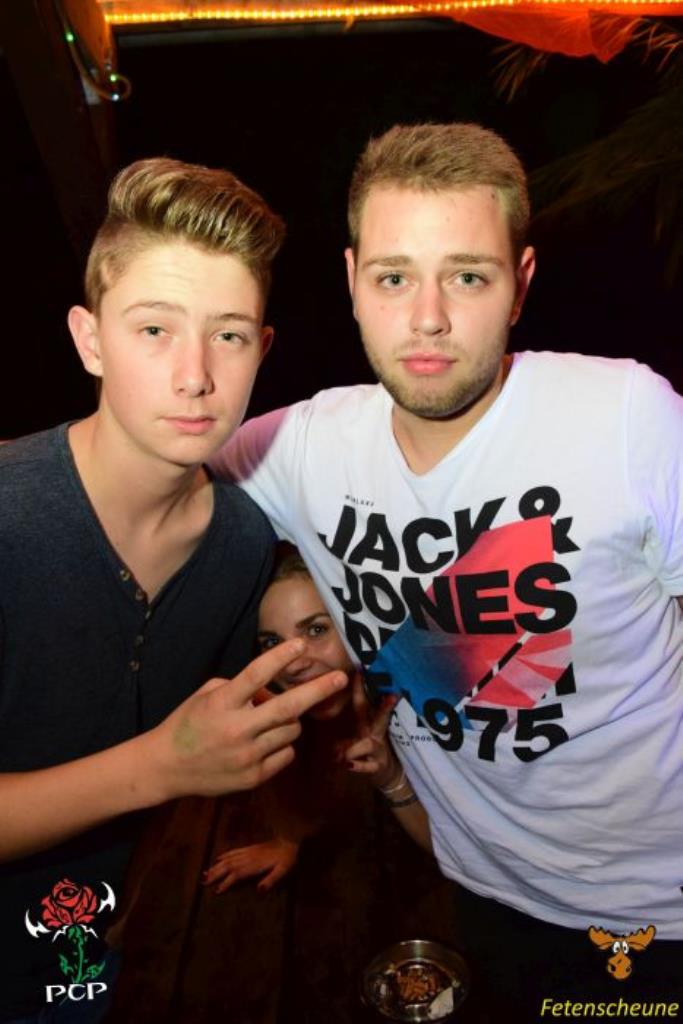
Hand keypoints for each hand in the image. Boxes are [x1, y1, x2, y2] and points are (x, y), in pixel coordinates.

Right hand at [147, 639, 347, 799]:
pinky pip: (286, 753)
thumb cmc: (188, 723)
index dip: (280, 657)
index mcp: (222, 704)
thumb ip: (239, 688)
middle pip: (288, 707)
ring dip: (289, 720)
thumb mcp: (206, 695)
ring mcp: (248, 756)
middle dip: (318, 690)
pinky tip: (264, 742)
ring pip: (292, 730)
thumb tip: (271, 690)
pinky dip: (281, 744)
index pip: (256, 675)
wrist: (167, 767)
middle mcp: (237, 729)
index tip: (301, 644)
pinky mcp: (254, 776)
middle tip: (340, 677)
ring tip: (270, 720)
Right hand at [203, 837, 299, 892]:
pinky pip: (234, 851)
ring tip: (205, 873)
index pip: (236, 874)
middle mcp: (248, 857)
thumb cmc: (288, 859)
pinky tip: (218, 859)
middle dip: (215, 874)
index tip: (216, 891)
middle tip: (203, 882)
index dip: (226, 883)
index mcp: (255, 864)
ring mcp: (248, 851)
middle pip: (228, 866)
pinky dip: (224, 855)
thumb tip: (259, 891)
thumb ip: (271, 881)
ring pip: (228, 859)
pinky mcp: (250, 848)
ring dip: (216, 866)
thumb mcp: (283, 871)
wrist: (291, 841)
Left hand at [342, 674, 400, 788]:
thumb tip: (328, 706)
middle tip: (392, 696)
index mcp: (367, 722)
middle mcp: (374, 732)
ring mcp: (378, 749)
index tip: (360, 669)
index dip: (361, 686)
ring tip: (338, 755)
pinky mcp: (379, 766)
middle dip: (385, 707)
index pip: (363, 702)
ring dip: (353, 747)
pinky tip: (349, 766)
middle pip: (380, 716)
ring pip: (368, 743)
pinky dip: (358, 766)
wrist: (388, 774)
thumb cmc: (368, 749)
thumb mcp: (361, 734)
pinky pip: (368, 766)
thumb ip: (349, 723)